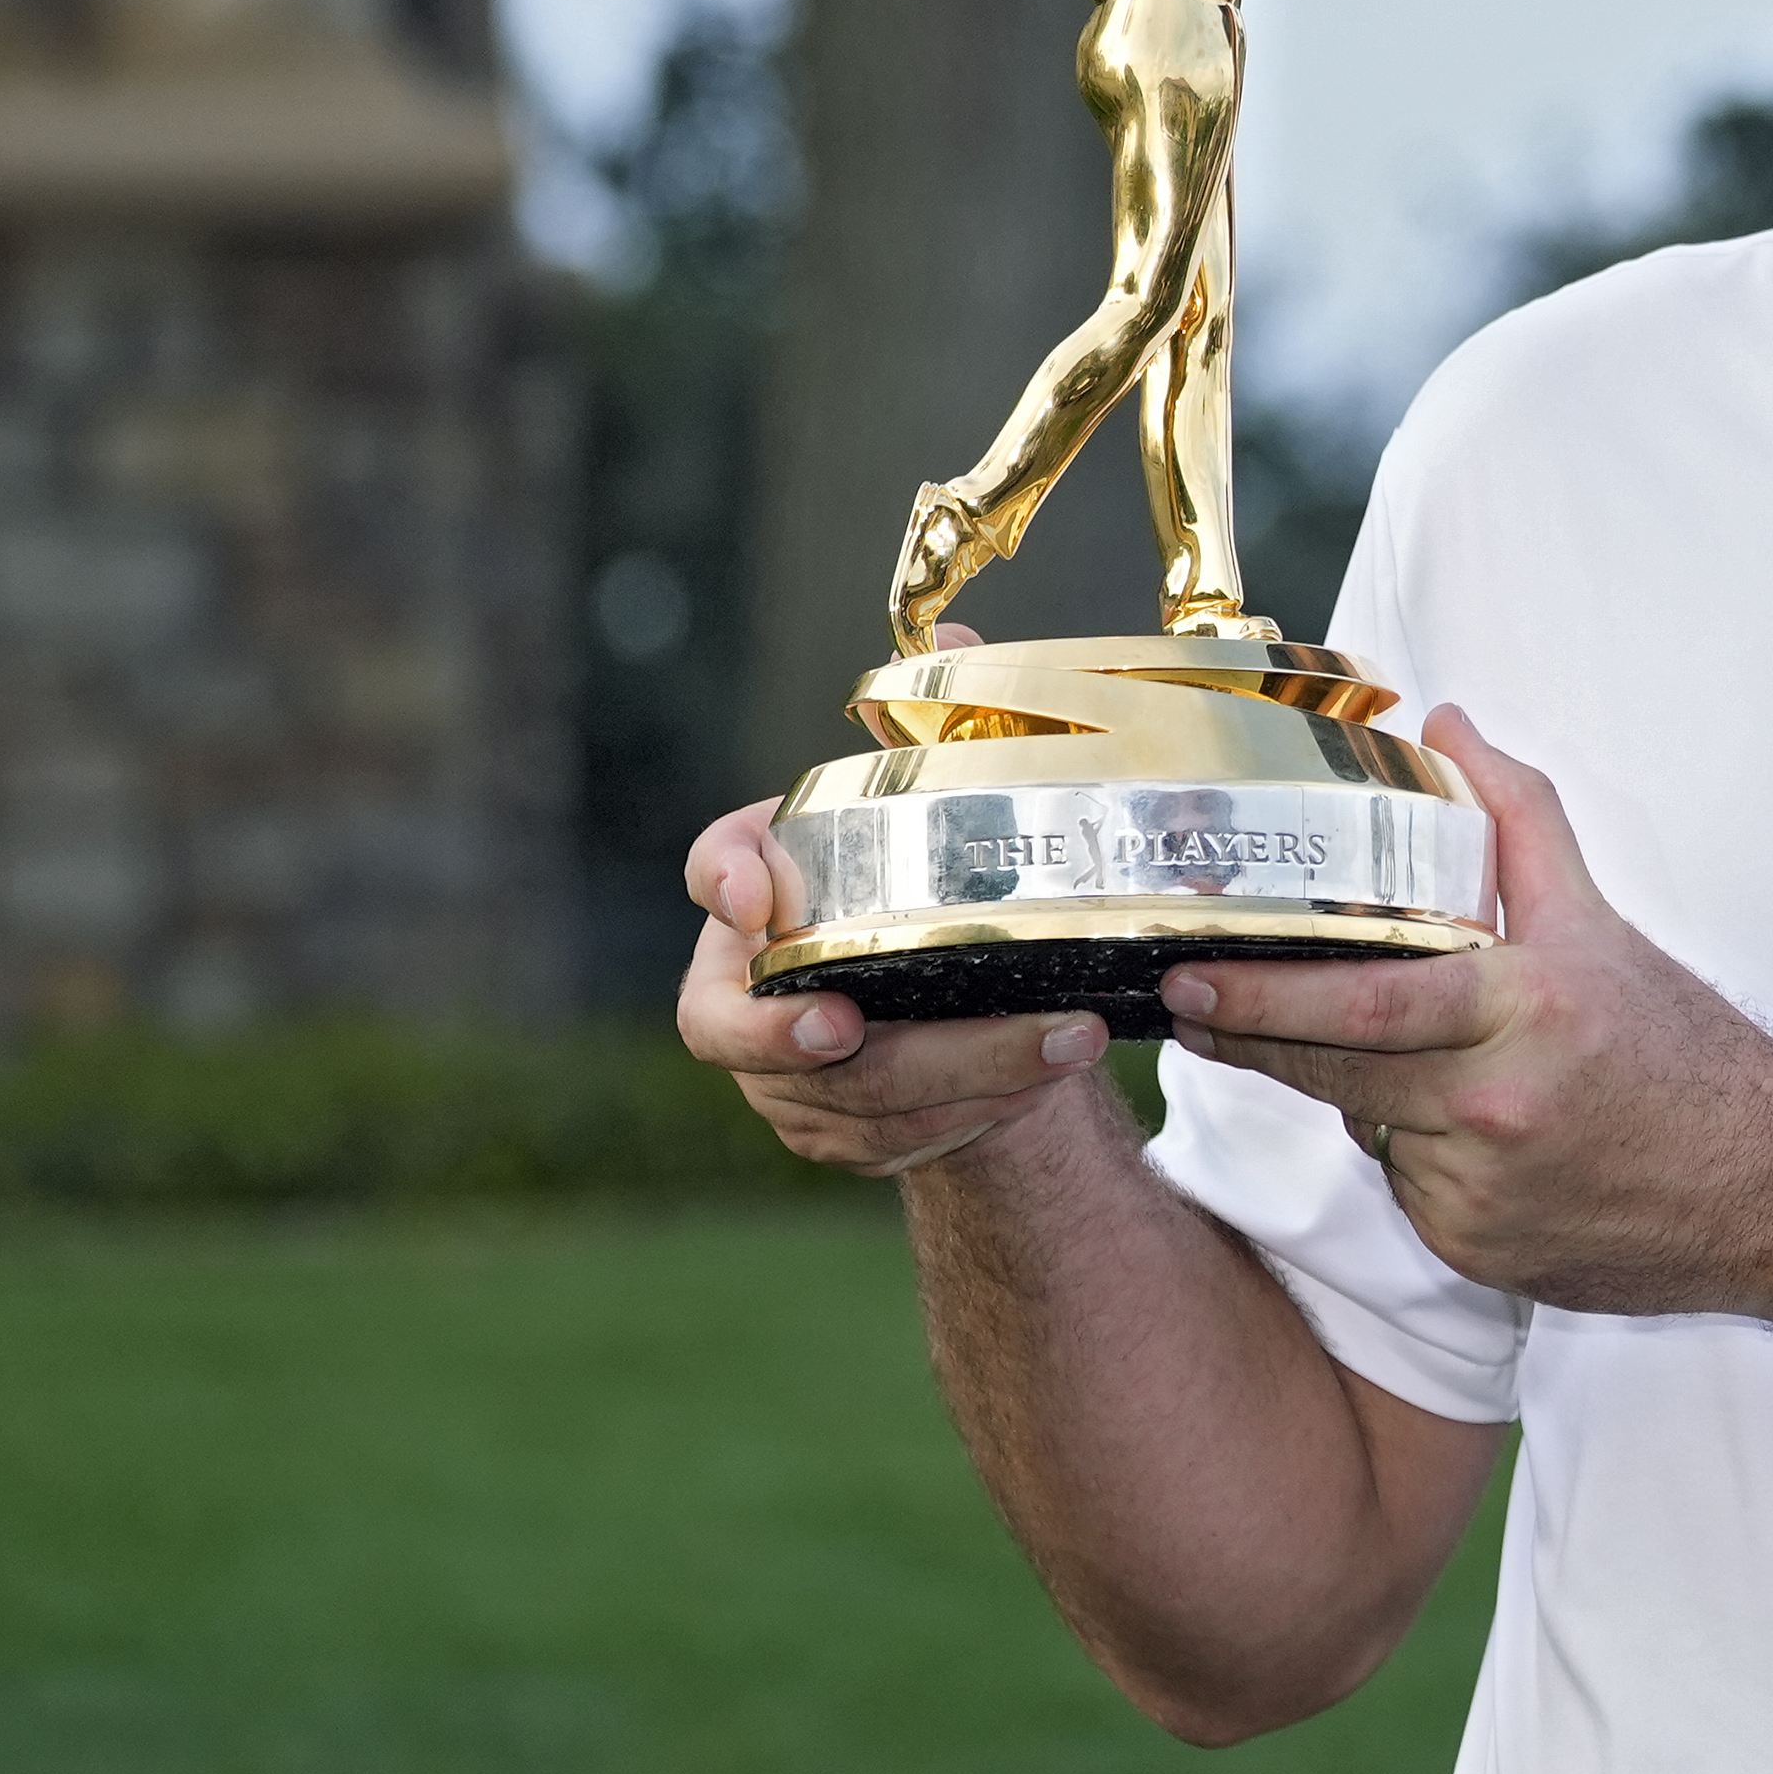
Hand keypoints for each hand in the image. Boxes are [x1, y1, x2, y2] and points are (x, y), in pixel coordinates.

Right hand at [671, 621, 1109, 1177]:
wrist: (964, 1012)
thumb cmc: (935, 894)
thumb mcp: (938, 812)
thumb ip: (936, 729)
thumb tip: (953, 634)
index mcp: (758, 894)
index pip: (711, 866)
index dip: (720, 878)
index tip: (749, 892)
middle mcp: (747, 991)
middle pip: (750, 1025)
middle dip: (804, 1035)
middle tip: (857, 1026)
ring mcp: (784, 1078)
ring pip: (846, 1097)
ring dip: (955, 1073)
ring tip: (1061, 1038)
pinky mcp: (843, 1138)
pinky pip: (897, 1140)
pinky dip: (974, 1114)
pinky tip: (1046, 1079)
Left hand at [1154, 710, 1772, 1318]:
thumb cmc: (1685, 1052)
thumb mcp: (1603, 926)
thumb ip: (1518, 820)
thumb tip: (1447, 728)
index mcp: (1526, 1011)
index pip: (1365, 1003)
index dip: (1264, 998)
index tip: (1189, 980)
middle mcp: (1496, 1108)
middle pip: (1335, 1074)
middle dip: (1255, 1040)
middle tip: (1191, 1010)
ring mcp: (1481, 1193)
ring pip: (1372, 1130)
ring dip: (1370, 1097)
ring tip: (1437, 1070)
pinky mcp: (1476, 1255)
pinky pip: (1409, 1192)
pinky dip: (1421, 1158)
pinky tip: (1486, 1142)